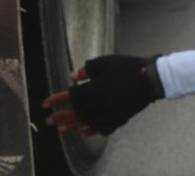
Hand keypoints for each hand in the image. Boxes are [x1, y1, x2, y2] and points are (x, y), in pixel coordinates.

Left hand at [42, 54, 164, 136]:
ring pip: (87, 122)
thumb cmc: (127, 67)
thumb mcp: (105, 62)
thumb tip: (73, 77)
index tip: (45, 104)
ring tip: (60, 129)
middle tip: (48, 120)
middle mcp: (100, 103)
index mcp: (95, 87)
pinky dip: (91, 131)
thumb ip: (87, 70)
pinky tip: (82, 132)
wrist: (149, 79)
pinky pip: (102, 127)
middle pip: (76, 112)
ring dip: (72, 125)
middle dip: (61, 115)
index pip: (71, 96)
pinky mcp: (118, 118)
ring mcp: (110, 112)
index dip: (57, 100)